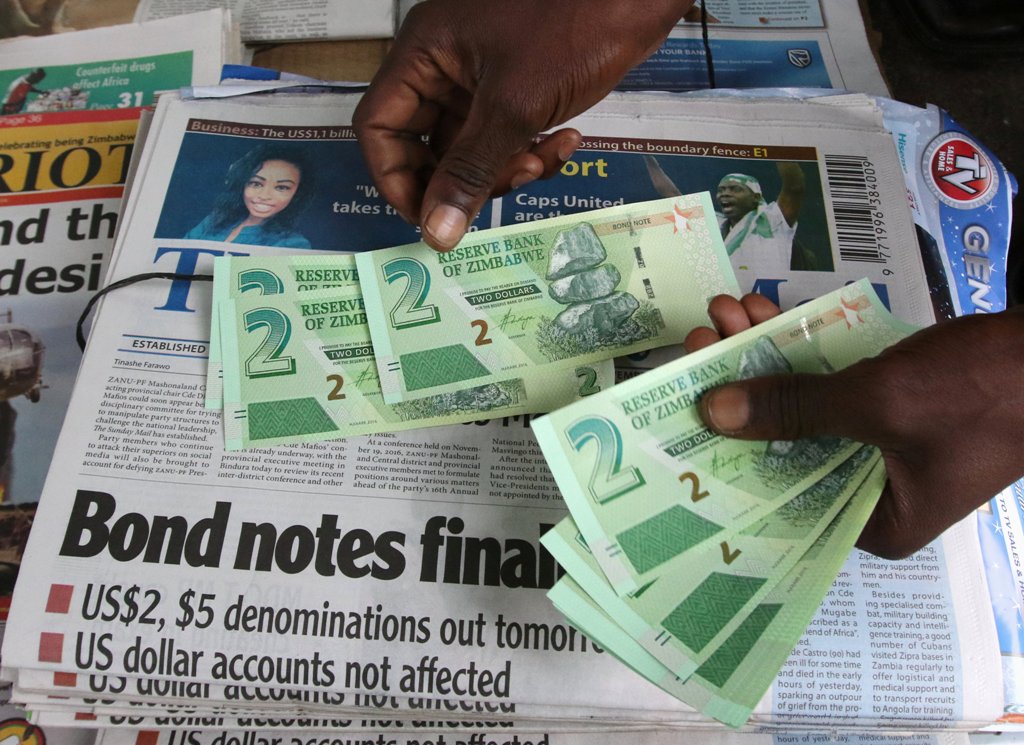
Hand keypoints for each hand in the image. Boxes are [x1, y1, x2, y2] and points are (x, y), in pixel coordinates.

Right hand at [353, 0, 691, 250]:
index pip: (379, 126)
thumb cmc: (572, 25)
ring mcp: (481, 76)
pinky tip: (567, 142)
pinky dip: (531, 150)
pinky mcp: (518, 87)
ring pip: (471, 148)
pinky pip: (506, 137)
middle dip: (463, 178)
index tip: (429, 218)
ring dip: (504, 169)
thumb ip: (470, 172)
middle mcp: (443, 64)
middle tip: (500, 189)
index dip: (396, 178)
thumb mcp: (514, 107)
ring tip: (539, 161)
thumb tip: (435, 233)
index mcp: (423, 53)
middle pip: (424, 143)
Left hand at [685, 295, 1023, 559]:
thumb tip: (712, 413)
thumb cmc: (982, 391)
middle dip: (739, 387)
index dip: (723, 455)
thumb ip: (794, 408)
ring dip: (763, 356)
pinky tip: (763, 311)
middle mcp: (870, 491)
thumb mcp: (878, 402)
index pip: (776, 499)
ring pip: (801, 405)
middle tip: (700, 344)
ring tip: (726, 314)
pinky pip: (829, 382)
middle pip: (780, 443)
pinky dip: (799, 349)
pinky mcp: (891, 406)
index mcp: (872, 520)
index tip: (680, 412)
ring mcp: (882, 446)